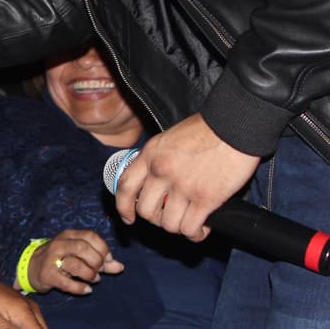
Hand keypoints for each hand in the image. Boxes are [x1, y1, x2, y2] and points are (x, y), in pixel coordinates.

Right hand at [26, 230, 122, 294]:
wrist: (32, 267)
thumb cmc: (61, 259)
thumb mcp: (79, 255)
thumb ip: (100, 259)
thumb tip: (120, 266)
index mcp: (68, 235)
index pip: (90, 235)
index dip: (103, 248)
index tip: (107, 259)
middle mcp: (59, 244)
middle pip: (83, 248)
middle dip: (96, 261)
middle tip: (99, 270)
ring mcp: (51, 259)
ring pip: (75, 264)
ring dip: (90, 275)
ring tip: (94, 280)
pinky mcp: (47, 275)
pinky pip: (66, 283)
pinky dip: (80, 288)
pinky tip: (86, 290)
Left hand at [114, 112, 259, 240]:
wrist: (234, 125)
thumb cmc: (207, 129)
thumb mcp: (170, 138)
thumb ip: (158, 158)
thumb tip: (156, 181)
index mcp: (150, 154)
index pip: (125, 186)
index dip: (124, 206)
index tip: (128, 218)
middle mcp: (161, 171)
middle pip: (146, 210)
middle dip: (157, 219)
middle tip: (170, 217)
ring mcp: (182, 186)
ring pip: (168, 224)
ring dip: (178, 228)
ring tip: (189, 223)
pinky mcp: (205, 198)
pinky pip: (190, 228)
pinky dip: (195, 233)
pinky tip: (203, 228)